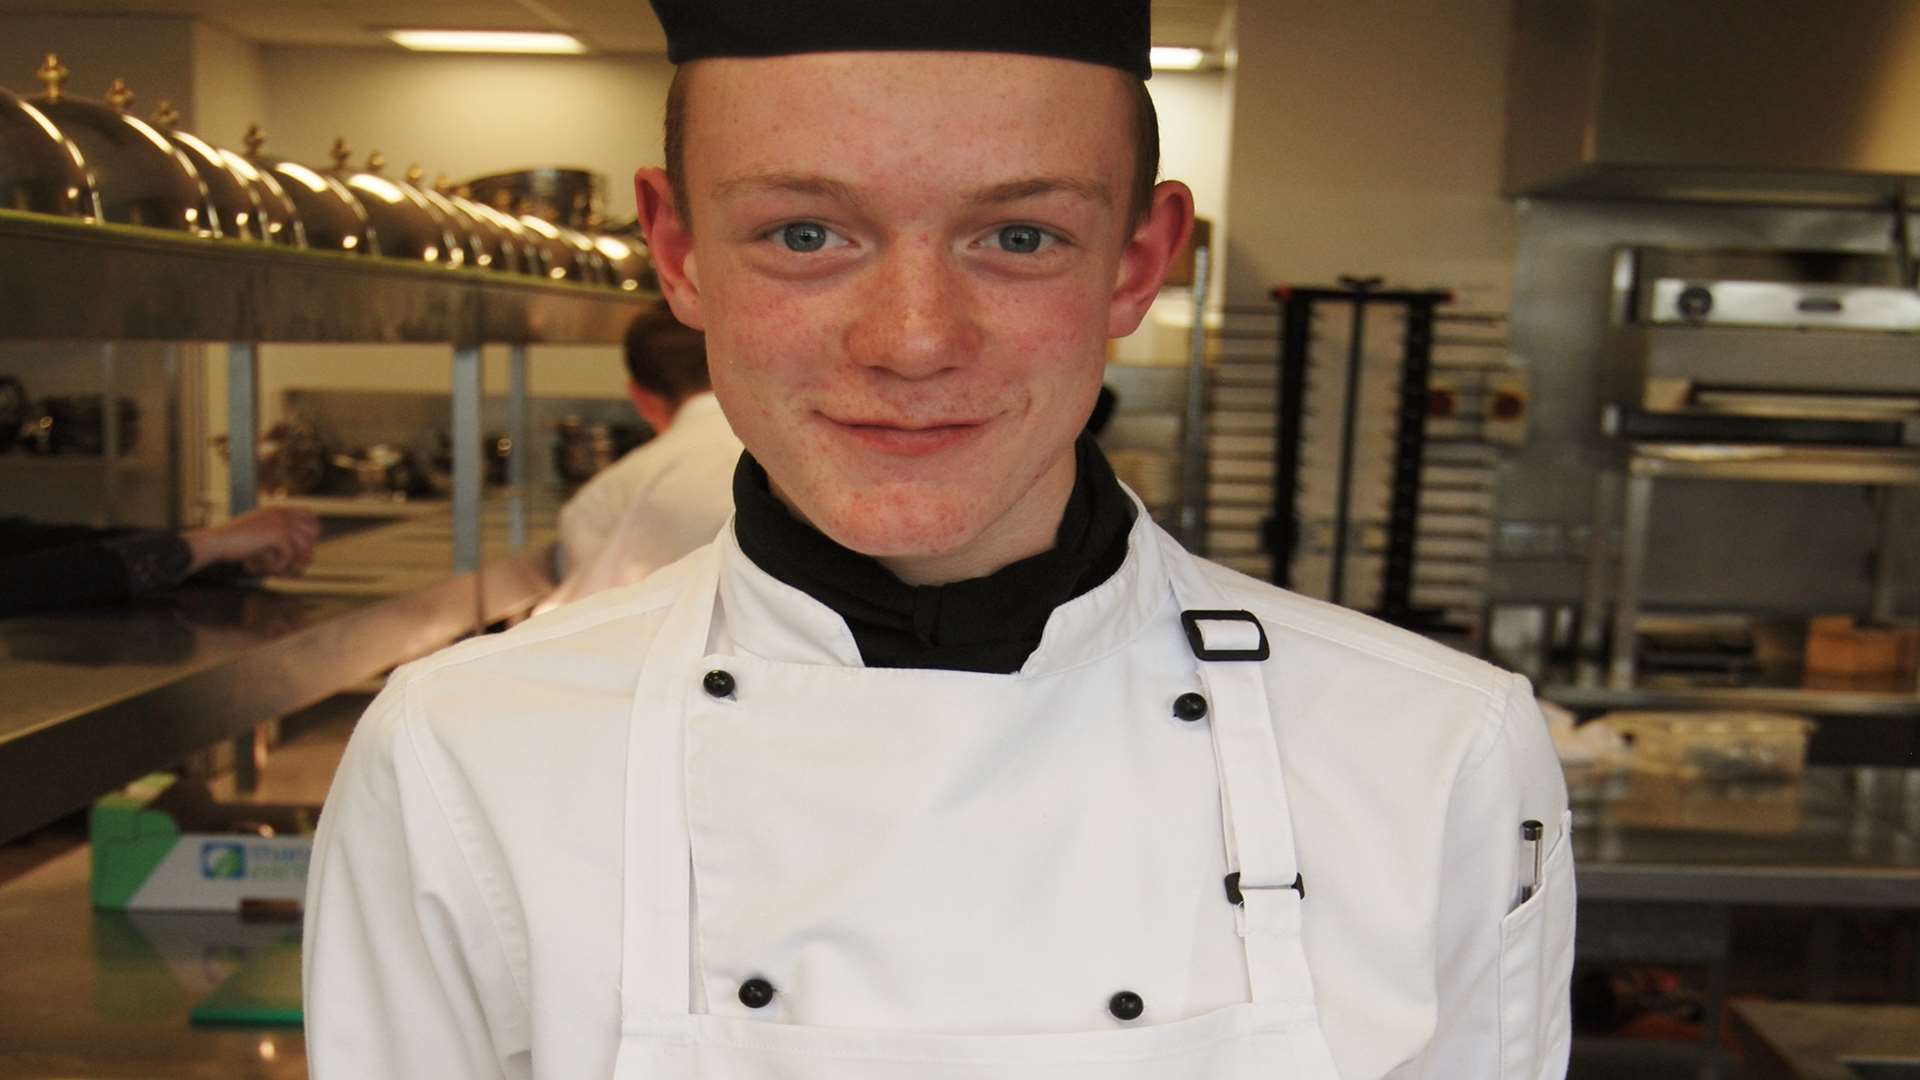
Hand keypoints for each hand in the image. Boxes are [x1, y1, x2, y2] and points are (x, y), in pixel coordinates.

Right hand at [183, 507, 320, 576]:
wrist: (216, 542)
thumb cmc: (236, 545)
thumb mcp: (263, 540)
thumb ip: (284, 546)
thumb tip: (307, 562)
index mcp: (279, 510)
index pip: (311, 516)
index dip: (311, 535)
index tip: (298, 551)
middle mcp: (283, 513)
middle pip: (315, 533)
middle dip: (304, 552)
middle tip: (286, 567)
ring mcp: (282, 522)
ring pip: (305, 548)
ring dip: (290, 564)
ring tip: (272, 570)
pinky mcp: (278, 533)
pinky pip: (289, 556)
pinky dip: (276, 566)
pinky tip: (258, 566)